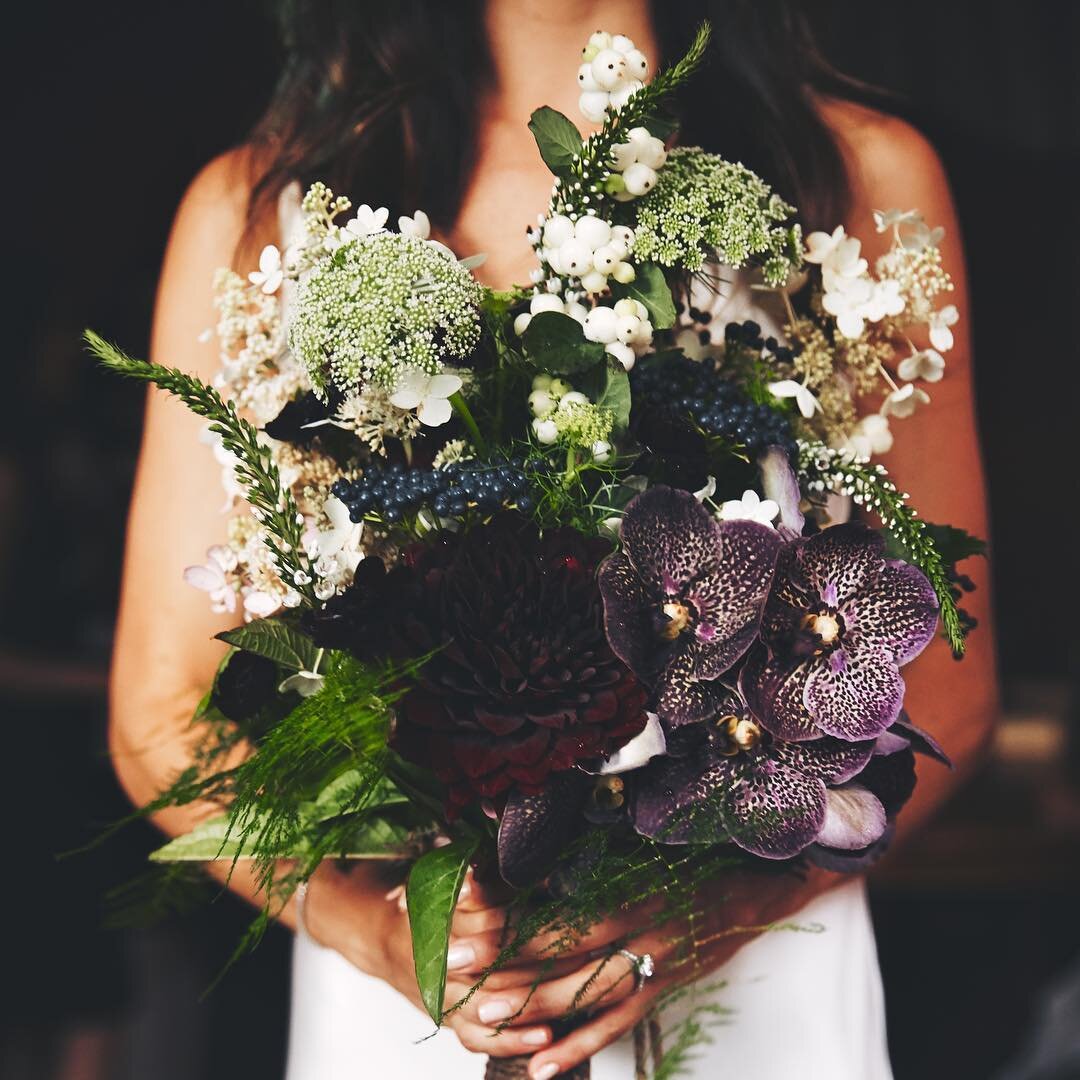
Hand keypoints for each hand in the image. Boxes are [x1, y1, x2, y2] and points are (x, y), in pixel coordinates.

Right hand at [302, 862, 567, 1057]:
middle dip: (546, 960)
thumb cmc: (420, 897)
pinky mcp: (448, 1019)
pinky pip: (479, 1037)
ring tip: (578, 987)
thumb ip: (483, 872)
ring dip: (538, 999)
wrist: (378, 936)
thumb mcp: (446, 872)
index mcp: (436, 915)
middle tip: (590, 948)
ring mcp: (442, 994)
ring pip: (491, 1004)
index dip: (528, 919)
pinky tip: (545, 1036)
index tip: (570, 912)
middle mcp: (437, 958)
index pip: (487, 921)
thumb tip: (520, 856)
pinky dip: (511, 1039)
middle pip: (496, 966)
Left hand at [445, 864, 836, 1077]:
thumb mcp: (645, 849)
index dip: (514, 919)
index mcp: (633, 888)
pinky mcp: (664, 989)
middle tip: (457, 967)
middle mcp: (642, 929)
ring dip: (534, 1009)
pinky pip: (618, 1025)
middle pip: (566, 954)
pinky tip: (543, 1065)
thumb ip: (595, 857)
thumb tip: (536, 858)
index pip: (563, 910)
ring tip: (485, 1017)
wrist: (759, 889)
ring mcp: (654, 964)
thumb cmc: (698, 860)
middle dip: (507, 963)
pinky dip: (580, 1046)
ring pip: (587, 994)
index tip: (469, 918)